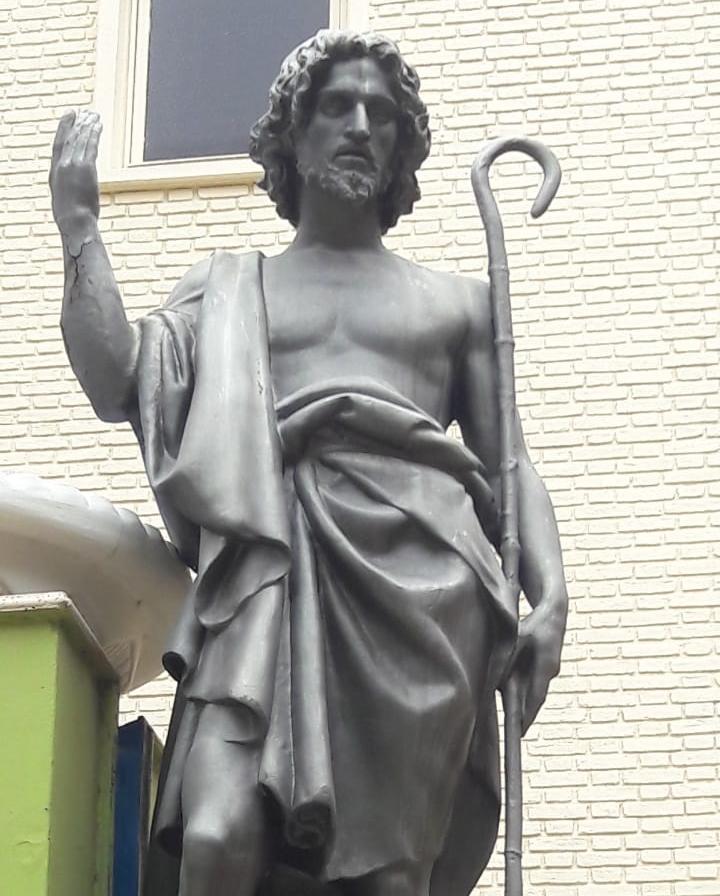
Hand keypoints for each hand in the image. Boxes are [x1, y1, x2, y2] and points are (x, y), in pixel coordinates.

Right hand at [49, 110, 101, 240]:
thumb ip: (68, 185)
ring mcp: (73, 165)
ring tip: (95, 116)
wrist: (75, 221)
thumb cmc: (71, 216)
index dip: (63, 127)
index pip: (58, 144)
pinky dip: (94, 134)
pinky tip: (99, 125)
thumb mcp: (64, 197)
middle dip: (78, 124)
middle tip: (85, 112)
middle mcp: (62, 165)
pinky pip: (91, 146)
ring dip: (88, 126)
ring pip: (81, 139)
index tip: (69, 115)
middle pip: (70, 138)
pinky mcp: (86, 168)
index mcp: (54, 171)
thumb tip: (75, 184)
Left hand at [506, 598, 564, 735]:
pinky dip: (527, 691)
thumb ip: (507, 659)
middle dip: (527, 715)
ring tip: (516, 722)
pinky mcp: (547, 665)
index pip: (536, 697)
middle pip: (536, 698)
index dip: (527, 716)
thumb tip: (495, 679)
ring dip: (527, 704)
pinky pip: (536, 682)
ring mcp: (550, 668)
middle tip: (517, 735)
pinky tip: (517, 698)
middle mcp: (550, 670)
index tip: (520, 733)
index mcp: (545, 665)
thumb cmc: (533, 624)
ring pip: (536, 690)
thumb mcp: (517, 639)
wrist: (555, 610)